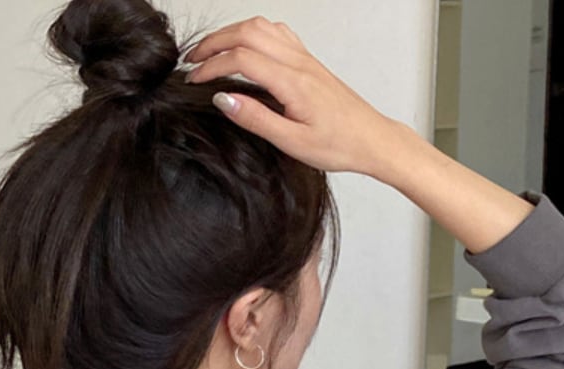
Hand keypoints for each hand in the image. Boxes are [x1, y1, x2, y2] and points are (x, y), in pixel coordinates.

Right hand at [185, 17, 402, 176]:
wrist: (371, 139)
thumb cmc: (339, 145)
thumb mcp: (293, 142)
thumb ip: (256, 119)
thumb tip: (224, 99)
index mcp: (293, 82)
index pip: (241, 59)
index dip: (211, 67)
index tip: (194, 82)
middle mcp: (298, 63)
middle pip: (247, 32)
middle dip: (214, 43)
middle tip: (192, 62)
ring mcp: (304, 58)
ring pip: (261, 27)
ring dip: (231, 34)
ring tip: (211, 53)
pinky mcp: (308, 61)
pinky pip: (277, 33)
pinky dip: (253, 34)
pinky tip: (244, 50)